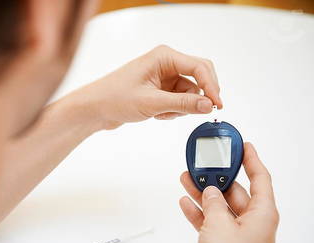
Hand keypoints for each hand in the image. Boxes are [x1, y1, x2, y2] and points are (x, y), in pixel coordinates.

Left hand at [66, 45, 221, 129]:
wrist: (96, 108)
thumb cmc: (115, 97)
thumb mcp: (152, 103)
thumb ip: (182, 104)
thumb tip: (208, 105)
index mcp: (164, 57)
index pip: (199, 67)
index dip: (212, 86)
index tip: (217, 105)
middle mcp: (166, 63)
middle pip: (199, 78)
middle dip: (197, 97)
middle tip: (198, 113)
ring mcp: (164, 77)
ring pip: (189, 93)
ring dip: (180, 108)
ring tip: (160, 113)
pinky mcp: (161, 89)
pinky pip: (178, 101)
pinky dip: (172, 111)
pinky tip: (156, 114)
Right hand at [179, 143, 278, 242]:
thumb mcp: (219, 226)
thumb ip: (213, 204)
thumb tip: (209, 191)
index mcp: (261, 213)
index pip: (260, 177)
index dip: (252, 159)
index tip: (244, 145)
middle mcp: (252, 221)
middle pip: (234, 190)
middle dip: (216, 177)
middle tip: (202, 165)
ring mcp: (237, 232)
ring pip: (219, 205)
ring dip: (203, 193)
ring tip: (187, 178)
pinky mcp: (224, 242)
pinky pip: (211, 221)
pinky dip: (198, 211)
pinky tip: (186, 202)